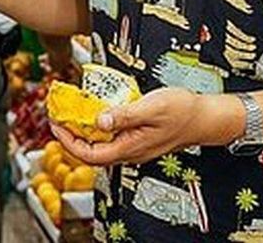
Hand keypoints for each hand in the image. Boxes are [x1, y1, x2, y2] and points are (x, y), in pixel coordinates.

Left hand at [49, 88, 205, 165]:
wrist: (206, 118)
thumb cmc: (183, 112)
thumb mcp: (152, 108)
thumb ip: (124, 115)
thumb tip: (98, 121)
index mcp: (130, 147)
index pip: (89, 155)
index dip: (68, 141)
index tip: (56, 124)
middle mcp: (130, 152)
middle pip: (91, 151)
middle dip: (71, 135)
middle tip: (59, 115)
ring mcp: (134, 146)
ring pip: (101, 145)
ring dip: (84, 130)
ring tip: (73, 111)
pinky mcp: (138, 138)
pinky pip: (112, 137)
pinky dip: (100, 126)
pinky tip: (98, 110)